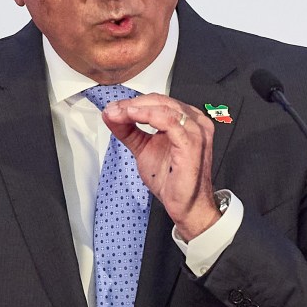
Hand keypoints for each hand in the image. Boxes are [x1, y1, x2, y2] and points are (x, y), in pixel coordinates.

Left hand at [98, 92, 221, 238]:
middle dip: (132, 103)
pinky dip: (148, 116)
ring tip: (118, 113)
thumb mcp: (144, 148)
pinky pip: (169, 122)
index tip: (112, 108)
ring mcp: (195, 131)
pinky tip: (132, 117)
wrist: (186, 206)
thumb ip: (128, 130)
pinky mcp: (192, 143)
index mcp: (186, 119)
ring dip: (136, 108)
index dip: (133, 102)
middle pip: (160, 100)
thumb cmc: (172, 179)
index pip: (157, 101)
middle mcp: (194, 121)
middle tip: (112, 110)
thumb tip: (111, 114)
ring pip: (164, 107)